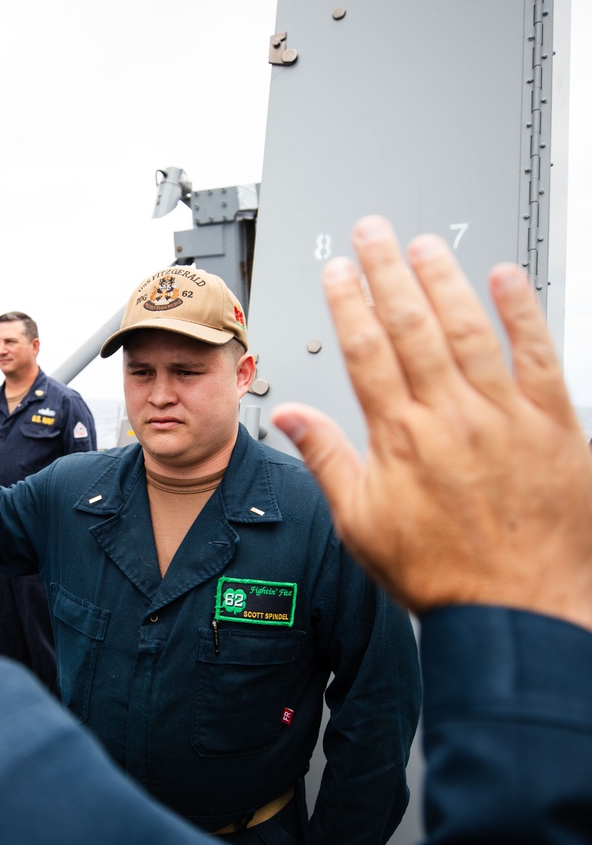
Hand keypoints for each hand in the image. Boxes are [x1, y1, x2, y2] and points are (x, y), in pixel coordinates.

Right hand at [272, 216, 591, 633]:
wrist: (517, 611)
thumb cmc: (444, 576)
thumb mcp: (362, 524)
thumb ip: (328, 460)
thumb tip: (292, 417)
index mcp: (400, 439)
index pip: (366, 350)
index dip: (348, 303)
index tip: (339, 271)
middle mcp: (450, 418)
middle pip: (412, 326)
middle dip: (388, 271)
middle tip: (374, 233)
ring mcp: (504, 417)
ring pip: (469, 329)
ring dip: (444, 281)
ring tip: (426, 246)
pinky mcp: (553, 424)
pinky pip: (537, 354)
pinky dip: (522, 313)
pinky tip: (507, 279)